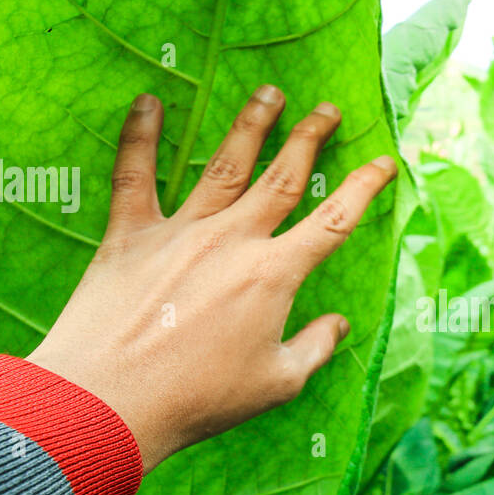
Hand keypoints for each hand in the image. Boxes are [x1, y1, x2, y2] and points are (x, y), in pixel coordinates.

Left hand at [26, 85, 395, 472]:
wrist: (110, 401)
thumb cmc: (198, 399)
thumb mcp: (276, 383)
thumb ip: (315, 347)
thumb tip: (338, 323)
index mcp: (273, 275)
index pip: (333, 221)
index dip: (364, 188)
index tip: (383, 162)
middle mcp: (232, 240)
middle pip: (281, 177)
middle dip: (309, 138)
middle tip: (327, 108)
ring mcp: (179, 232)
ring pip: (224, 165)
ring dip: (250, 125)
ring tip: (269, 93)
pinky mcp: (128, 235)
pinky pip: (134, 174)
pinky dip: (141, 135)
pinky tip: (148, 101)